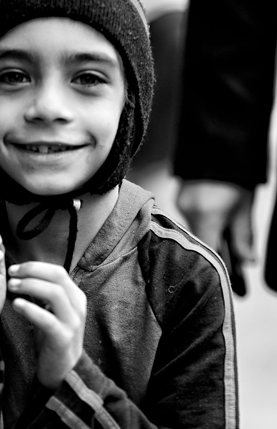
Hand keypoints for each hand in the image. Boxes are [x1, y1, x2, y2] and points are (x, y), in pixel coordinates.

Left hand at [8, 262, 85, 388]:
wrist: (62, 371)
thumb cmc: (52, 337)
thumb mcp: (52, 311)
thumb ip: (43, 293)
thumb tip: (22, 273)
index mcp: (75, 296)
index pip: (57, 271)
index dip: (34, 266)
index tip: (14, 269)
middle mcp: (77, 306)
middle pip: (57, 276)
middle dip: (31, 271)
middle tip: (11, 274)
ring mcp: (73, 323)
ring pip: (55, 293)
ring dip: (30, 285)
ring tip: (11, 286)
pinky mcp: (63, 339)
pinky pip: (47, 319)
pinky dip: (31, 309)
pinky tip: (16, 304)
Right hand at [177, 180, 254, 294]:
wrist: (220, 141)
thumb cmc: (235, 172)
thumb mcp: (245, 207)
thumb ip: (244, 236)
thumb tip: (247, 260)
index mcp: (206, 216)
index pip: (211, 254)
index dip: (223, 270)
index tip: (235, 286)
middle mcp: (188, 211)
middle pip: (203, 244)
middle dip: (220, 255)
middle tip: (237, 269)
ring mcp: (182, 203)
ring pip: (197, 232)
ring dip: (213, 238)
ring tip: (230, 243)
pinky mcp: (181, 197)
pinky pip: (192, 219)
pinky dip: (205, 224)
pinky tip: (217, 222)